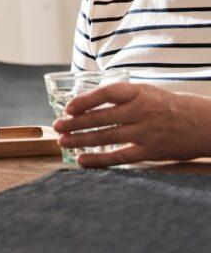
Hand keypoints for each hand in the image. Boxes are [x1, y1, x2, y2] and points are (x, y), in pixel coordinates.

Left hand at [53, 83, 210, 167]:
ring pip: (106, 137)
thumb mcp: (144, 92)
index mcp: (139, 93)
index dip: (84, 101)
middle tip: (56, 126)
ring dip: (81, 140)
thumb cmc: (165, 106)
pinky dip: (98, 160)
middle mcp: (141, 112)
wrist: (202, 124)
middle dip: (75, 123)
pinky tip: (81, 160)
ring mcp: (145, 133)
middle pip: (101, 118)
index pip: (107, 93)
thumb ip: (118, 96)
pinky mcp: (150, 152)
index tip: (68, 108)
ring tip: (63, 141)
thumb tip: (82, 103)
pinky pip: (119, 157)